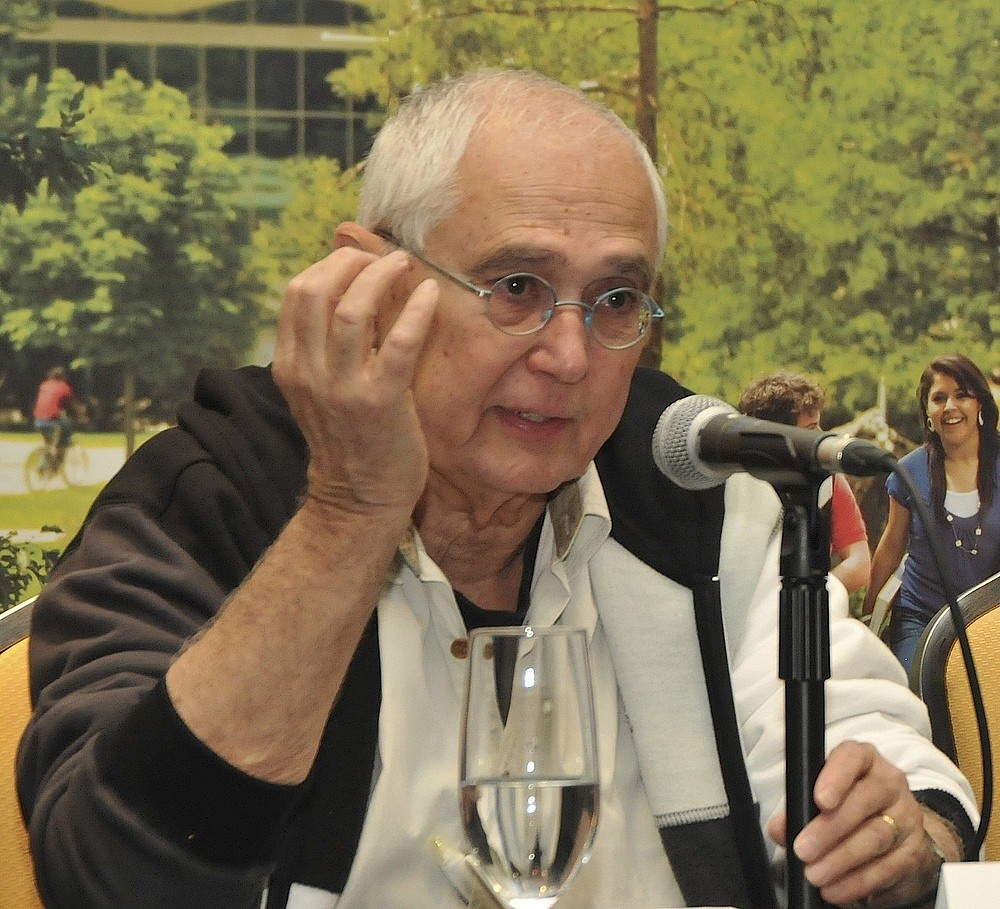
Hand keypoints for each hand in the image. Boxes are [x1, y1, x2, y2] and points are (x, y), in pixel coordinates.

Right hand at [273, 246, 438, 517]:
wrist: (358, 498)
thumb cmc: (349, 437)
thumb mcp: (320, 388)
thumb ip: (324, 344)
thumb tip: (349, 288)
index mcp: (289, 365)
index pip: (296, 293)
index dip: (329, 264)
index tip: (359, 258)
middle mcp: (307, 373)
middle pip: (315, 291)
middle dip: (351, 262)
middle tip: (383, 258)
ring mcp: (341, 389)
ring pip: (352, 310)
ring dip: (381, 276)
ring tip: (404, 266)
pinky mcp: (380, 403)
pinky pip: (398, 343)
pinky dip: (415, 311)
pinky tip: (430, 295)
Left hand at [768, 741, 950, 907]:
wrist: (898, 833)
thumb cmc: (850, 806)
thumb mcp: (823, 798)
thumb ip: (798, 808)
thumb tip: (780, 828)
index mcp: (864, 760)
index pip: (852, 757)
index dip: (836, 777)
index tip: (820, 800)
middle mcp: (889, 784)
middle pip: (864, 801)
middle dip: (830, 828)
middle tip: (804, 849)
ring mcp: (906, 817)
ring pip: (876, 837)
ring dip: (840, 859)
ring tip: (815, 874)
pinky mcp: (913, 852)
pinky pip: (887, 868)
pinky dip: (857, 882)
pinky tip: (836, 889)